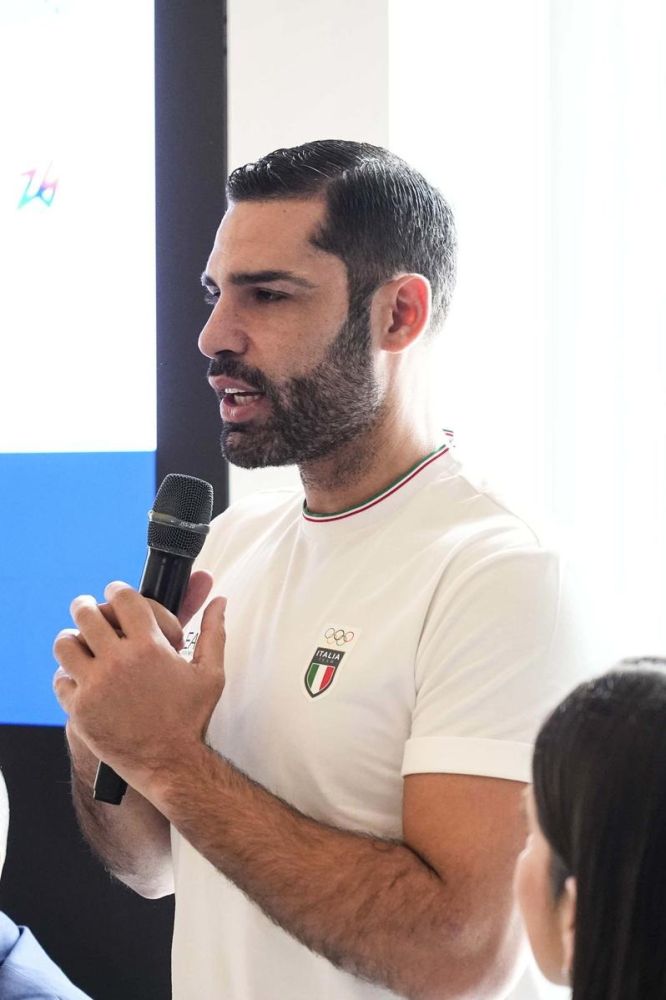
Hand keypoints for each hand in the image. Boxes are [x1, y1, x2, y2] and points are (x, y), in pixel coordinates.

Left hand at [53, 581, 225, 797]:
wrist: (172, 765)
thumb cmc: (193, 718)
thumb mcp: (211, 672)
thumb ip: (214, 631)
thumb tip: (219, 601)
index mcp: (149, 646)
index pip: (123, 598)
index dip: (117, 590)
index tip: (115, 593)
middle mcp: (118, 662)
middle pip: (86, 614)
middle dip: (86, 606)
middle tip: (88, 609)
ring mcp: (95, 686)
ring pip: (64, 644)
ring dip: (72, 639)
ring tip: (80, 642)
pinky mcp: (79, 711)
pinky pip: (60, 680)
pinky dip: (68, 677)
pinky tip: (82, 680)